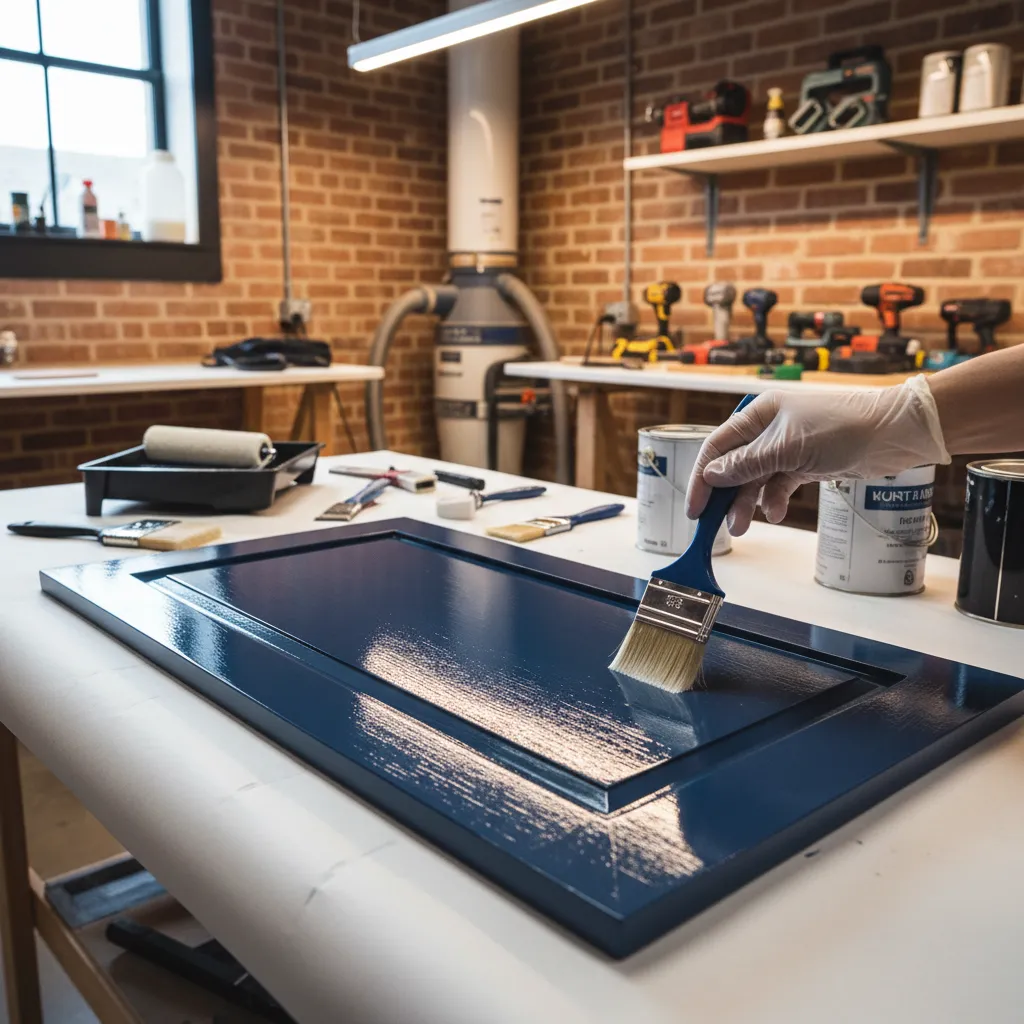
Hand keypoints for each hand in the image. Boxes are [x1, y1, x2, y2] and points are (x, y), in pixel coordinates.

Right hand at [686, 376, 949, 535]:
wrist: (894, 433)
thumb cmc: (842, 428)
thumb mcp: (787, 448)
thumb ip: (746, 463)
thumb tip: (711, 475)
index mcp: (759, 413)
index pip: (718, 447)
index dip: (702, 477)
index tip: (695, 507)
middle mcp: (769, 429)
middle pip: (734, 466)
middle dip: (726, 496)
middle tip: (718, 525)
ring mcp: (788, 447)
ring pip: (756, 479)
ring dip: (749, 503)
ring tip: (745, 526)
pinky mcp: (806, 463)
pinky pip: (779, 485)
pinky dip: (775, 499)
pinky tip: (778, 511)